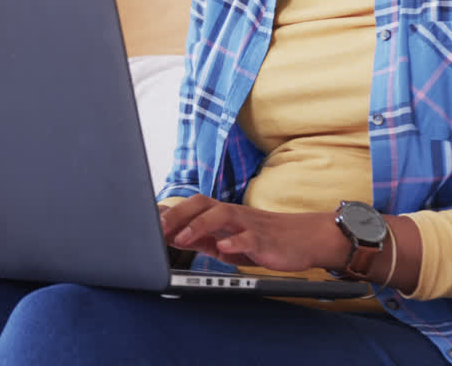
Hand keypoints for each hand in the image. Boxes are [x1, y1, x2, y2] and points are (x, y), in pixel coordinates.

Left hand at [158, 195, 345, 272]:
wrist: (303, 239)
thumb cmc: (264, 238)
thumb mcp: (227, 240)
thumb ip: (203, 238)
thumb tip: (172, 237)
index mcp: (222, 214)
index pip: (192, 206)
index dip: (170, 213)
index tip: (147, 224)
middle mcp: (233, 214)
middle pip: (202, 204)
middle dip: (178, 214)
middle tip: (158, 228)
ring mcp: (248, 224)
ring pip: (222, 215)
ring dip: (199, 226)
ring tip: (183, 239)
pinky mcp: (265, 238)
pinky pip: (249, 237)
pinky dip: (235, 242)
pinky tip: (223, 249)